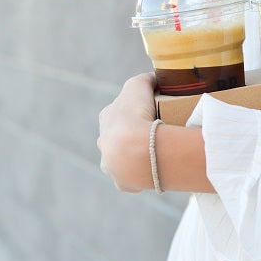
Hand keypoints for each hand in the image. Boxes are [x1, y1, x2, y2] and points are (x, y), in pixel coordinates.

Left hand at [97, 73, 156, 191]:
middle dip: (132, 136)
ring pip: (122, 160)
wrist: (135, 150)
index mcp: (106, 119)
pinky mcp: (123, 182)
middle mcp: (104, 142)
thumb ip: (145, 79)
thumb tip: (154, 78)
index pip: (118, 112)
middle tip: (155, 134)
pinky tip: (155, 170)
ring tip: (156, 154)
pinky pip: (133, 178)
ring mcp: (111, 164)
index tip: (151, 111)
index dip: (134, 110)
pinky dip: (143, 175)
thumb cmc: (135, 114)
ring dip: (135, 157)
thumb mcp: (139, 85)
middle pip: (117, 137)